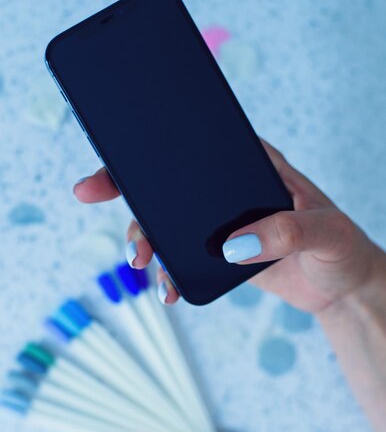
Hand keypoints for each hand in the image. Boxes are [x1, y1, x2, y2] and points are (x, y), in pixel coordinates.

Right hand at [73, 139, 378, 312]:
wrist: (340, 285)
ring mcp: (218, 222)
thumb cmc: (340, 246)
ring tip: (142, 261)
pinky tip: (168, 287)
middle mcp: (227, 189)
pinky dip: (168, 271)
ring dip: (145, 237)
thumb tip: (232, 245)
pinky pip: (181, 257)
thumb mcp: (325, 231)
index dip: (152, 144)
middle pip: (167, 181)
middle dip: (126, 186)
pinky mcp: (216, 253)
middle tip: (90, 192)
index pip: (195, 144)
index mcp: (252, 163)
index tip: (118, 149)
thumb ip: (286, 232)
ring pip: (166, 222)